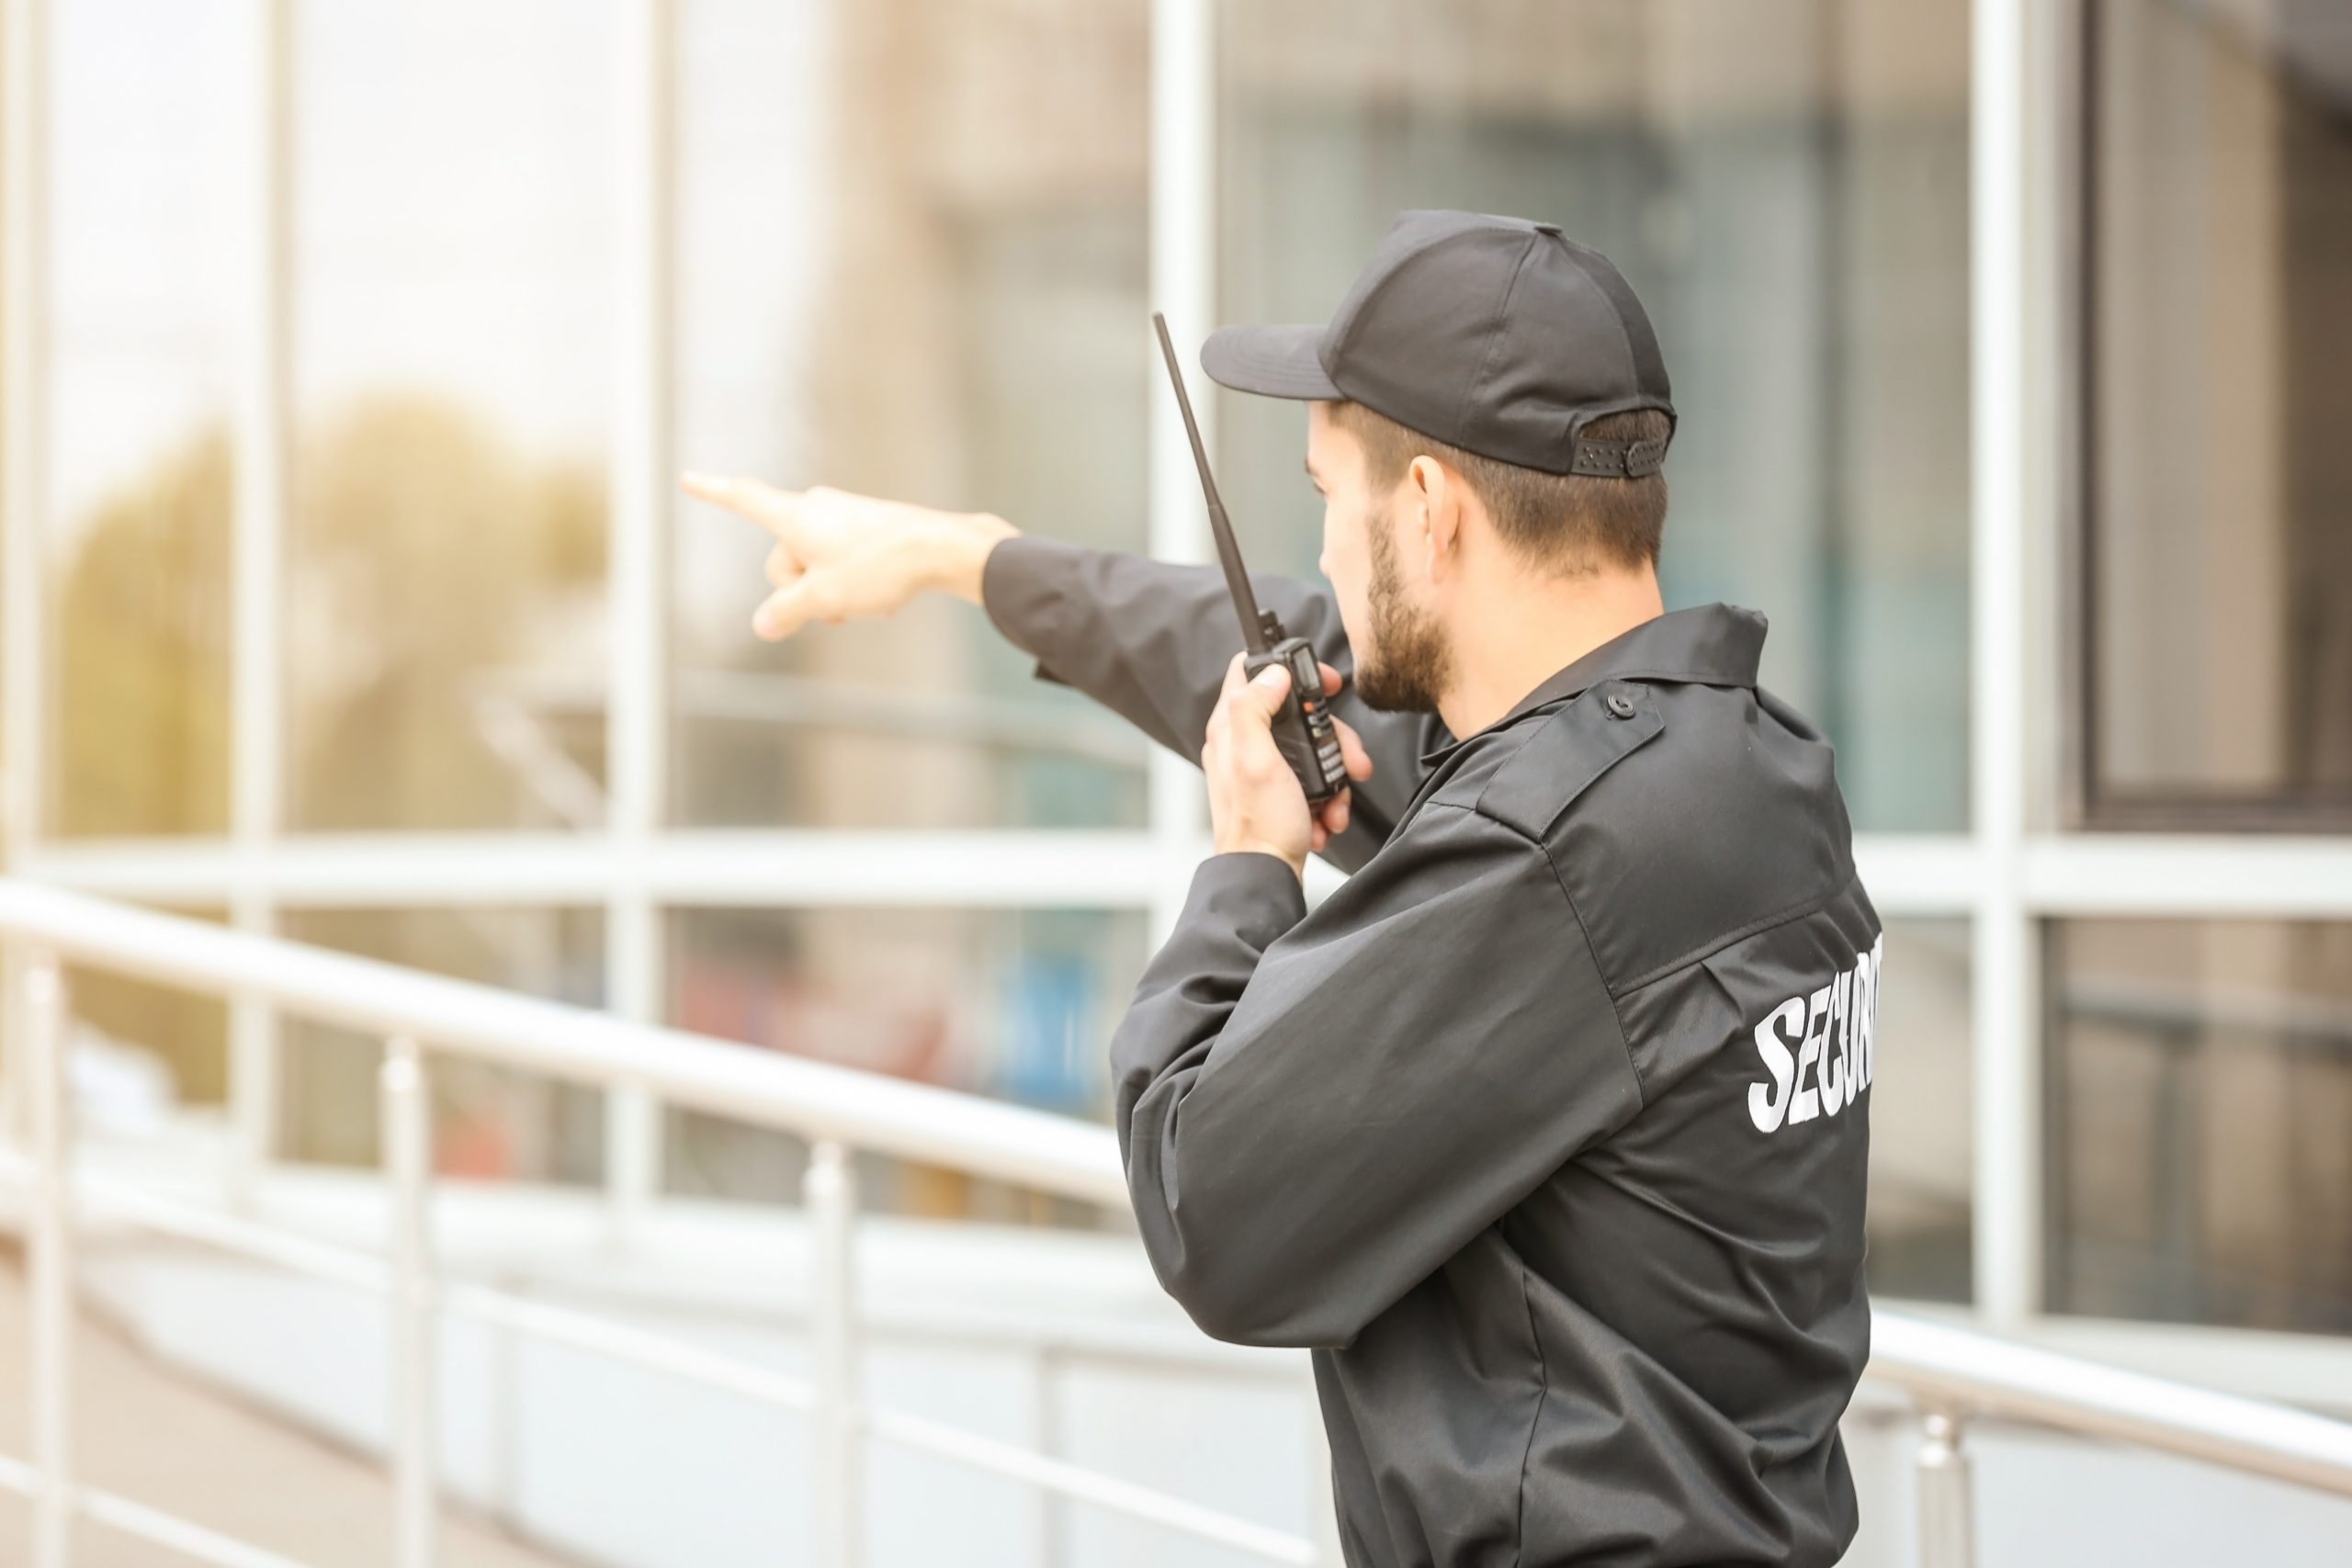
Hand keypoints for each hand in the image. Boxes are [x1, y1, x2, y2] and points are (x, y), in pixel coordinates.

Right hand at [679, 472, 1017, 639]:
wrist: (942, 549)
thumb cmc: (880, 567)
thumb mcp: (824, 598)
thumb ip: (786, 612)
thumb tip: (762, 625)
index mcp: (795, 516)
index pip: (743, 499)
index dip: (713, 492)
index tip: (687, 478)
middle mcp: (815, 507)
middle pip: (782, 557)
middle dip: (801, 591)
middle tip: (835, 613)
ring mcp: (843, 514)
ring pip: (817, 563)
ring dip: (831, 592)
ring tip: (866, 606)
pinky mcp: (868, 525)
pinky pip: (844, 559)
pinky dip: (854, 583)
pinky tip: (883, 602)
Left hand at [1203, 653, 1373, 877]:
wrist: (1265, 877)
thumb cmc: (1259, 825)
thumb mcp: (1257, 760)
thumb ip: (1255, 709)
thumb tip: (1272, 674)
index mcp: (1231, 728)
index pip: (1250, 670)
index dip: (1288, 667)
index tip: (1322, 683)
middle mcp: (1243, 743)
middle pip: (1296, 712)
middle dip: (1331, 735)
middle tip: (1350, 757)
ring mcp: (1263, 768)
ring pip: (1312, 747)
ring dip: (1335, 773)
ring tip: (1338, 799)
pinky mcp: (1279, 792)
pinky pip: (1313, 779)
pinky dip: (1328, 796)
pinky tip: (1327, 816)